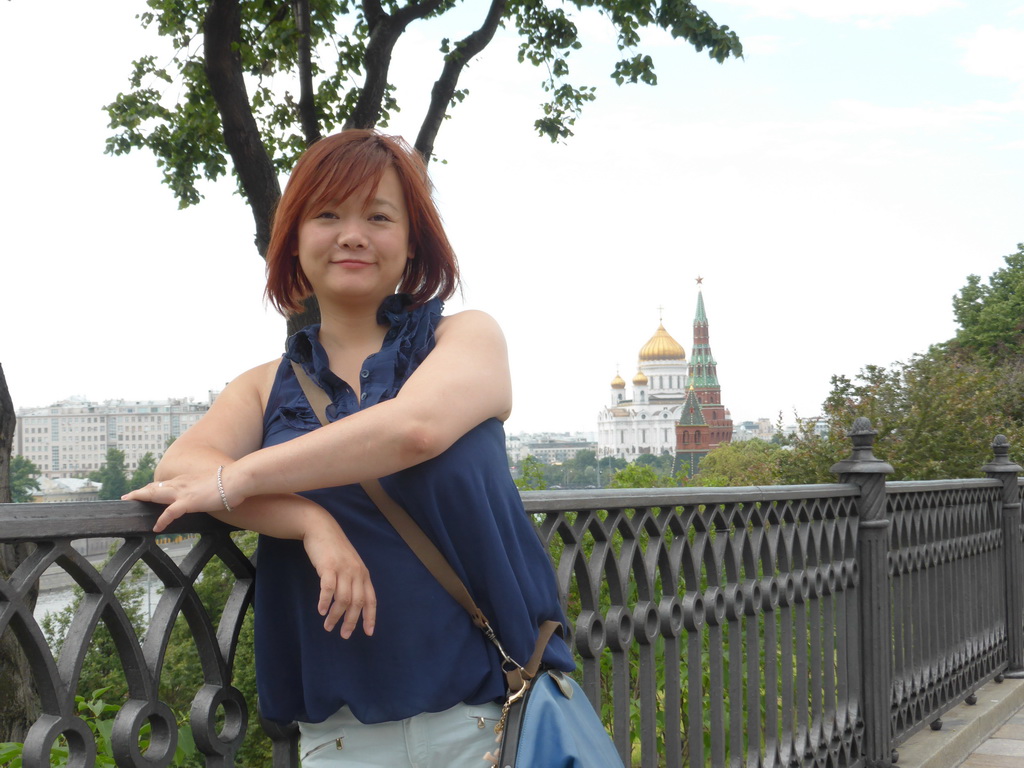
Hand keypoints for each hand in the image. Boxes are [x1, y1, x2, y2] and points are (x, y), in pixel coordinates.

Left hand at [122, 464, 245, 531]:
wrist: (237, 480)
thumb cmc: (232, 482)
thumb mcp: (217, 484)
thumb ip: (209, 489)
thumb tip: (212, 493)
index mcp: (188, 480)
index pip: (166, 483)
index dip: (154, 487)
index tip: (146, 490)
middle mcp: (182, 483)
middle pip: (155, 487)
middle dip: (140, 492)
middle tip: (127, 496)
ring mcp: (184, 492)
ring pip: (155, 494)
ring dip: (141, 497)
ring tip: (129, 501)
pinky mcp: (188, 502)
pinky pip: (170, 513)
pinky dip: (162, 520)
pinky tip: (157, 528)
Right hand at [302, 515, 376, 638]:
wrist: (321, 528)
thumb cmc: (334, 549)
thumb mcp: (350, 564)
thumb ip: (353, 581)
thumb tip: (352, 604)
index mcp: (363, 574)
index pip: (371, 599)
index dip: (370, 617)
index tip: (368, 632)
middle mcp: (356, 572)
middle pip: (357, 603)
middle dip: (351, 622)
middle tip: (344, 635)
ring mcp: (343, 569)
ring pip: (343, 599)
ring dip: (335, 616)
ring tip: (328, 626)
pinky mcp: (328, 566)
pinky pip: (328, 588)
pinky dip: (325, 601)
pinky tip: (320, 611)